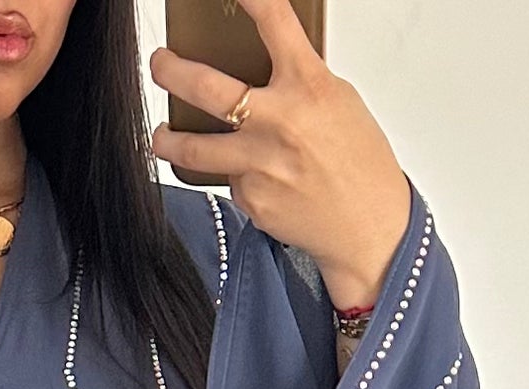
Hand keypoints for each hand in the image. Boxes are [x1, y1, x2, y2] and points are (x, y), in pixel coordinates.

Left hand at [150, 0, 411, 311]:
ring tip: (162, 135)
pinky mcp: (251, 200)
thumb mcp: (338, 100)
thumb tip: (262, 66)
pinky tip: (257, 179)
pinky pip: (228, 181)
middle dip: (171, 71)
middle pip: (206, 88)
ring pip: (194, 148)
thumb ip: (299, 80)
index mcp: (308, 86)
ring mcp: (260, 165)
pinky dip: (234, 176)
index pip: (274, 23)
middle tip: (160, 64)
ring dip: (168, 140)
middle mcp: (279, 122)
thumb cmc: (359, 160)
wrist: (368, 225)